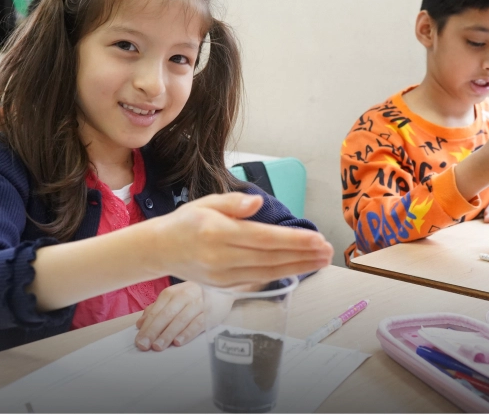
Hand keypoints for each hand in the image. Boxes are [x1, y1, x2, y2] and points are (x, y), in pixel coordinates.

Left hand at [134, 281, 259, 351]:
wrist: (223, 288)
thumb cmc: (195, 294)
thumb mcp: (175, 298)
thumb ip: (157, 309)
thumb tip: (140, 323)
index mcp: (172, 293)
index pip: (156, 311)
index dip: (146, 326)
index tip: (138, 340)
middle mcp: (184, 296)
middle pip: (166, 315)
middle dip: (153, 331)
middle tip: (144, 345)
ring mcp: (198, 304)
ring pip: (180, 320)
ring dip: (168, 334)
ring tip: (158, 346)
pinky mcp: (211, 312)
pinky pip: (198, 323)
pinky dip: (188, 332)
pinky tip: (179, 341)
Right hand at [151, 193, 332, 287]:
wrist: (160, 249)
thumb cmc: (186, 222)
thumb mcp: (206, 203)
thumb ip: (232, 203)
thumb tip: (256, 203)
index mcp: (217, 232)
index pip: (264, 238)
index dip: (293, 240)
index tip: (317, 238)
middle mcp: (221, 257)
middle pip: (271, 257)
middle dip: (303, 255)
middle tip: (328, 250)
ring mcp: (223, 275)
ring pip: (268, 272)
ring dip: (298, 266)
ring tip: (321, 260)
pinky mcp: (225, 286)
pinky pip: (258, 279)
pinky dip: (281, 274)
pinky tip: (298, 267)